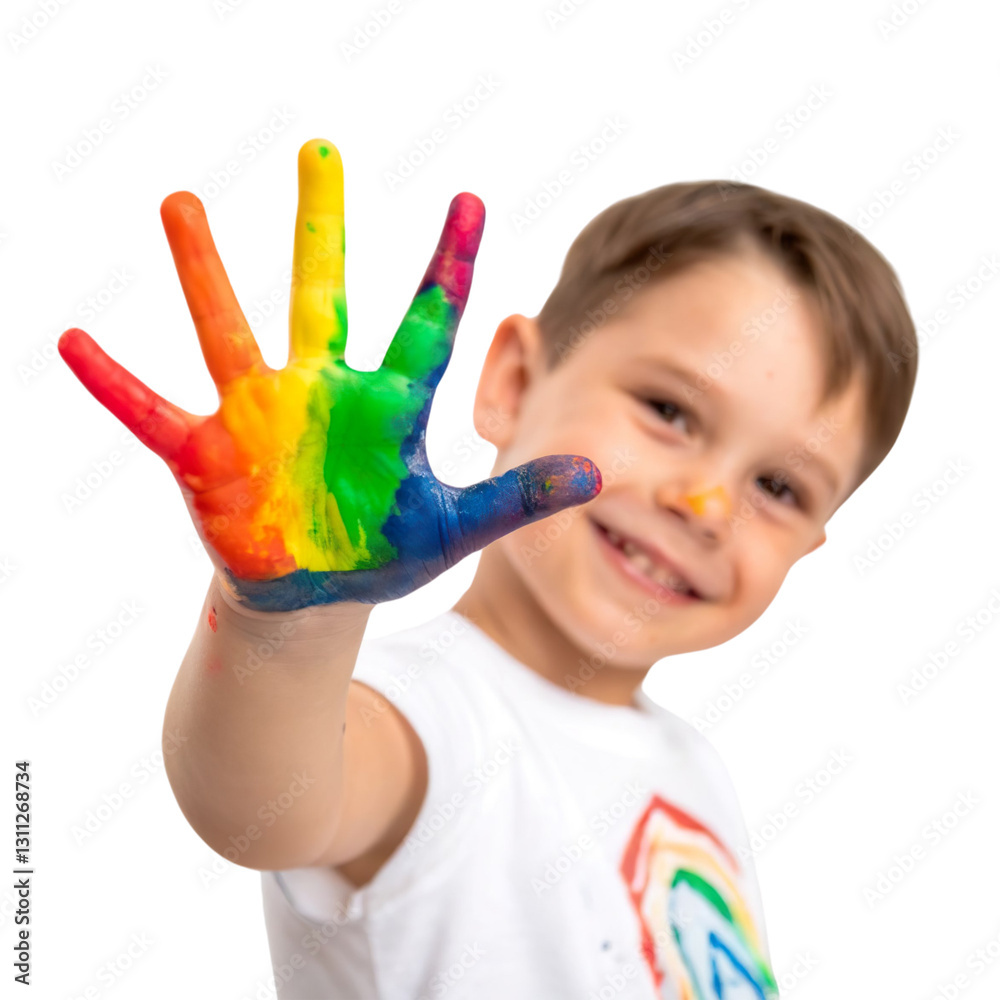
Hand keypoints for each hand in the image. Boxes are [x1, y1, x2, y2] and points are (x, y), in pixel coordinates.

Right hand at [58, 138, 600, 611]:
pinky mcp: (206, 457)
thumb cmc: (384, 552)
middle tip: (322, 150)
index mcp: (386, 405)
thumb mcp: (457, 526)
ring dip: (205, 272)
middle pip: (322, 294)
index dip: (448, 264)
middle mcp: (322, 393)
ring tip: (182, 203)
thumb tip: (600, 474)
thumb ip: (519, 498)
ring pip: (230, 330)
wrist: (316, 593)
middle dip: (322, 225)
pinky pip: (150, 412)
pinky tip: (70, 341)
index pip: (426, 320)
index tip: (469, 199)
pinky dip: (113, 384)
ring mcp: (260, 419)